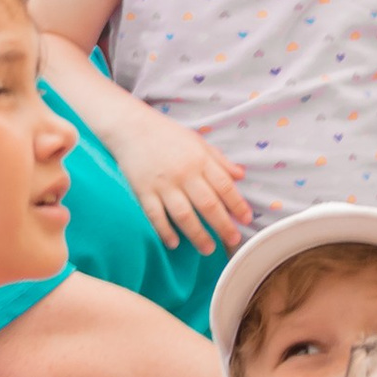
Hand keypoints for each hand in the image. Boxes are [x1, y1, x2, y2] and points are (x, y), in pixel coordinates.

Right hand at [100, 94, 251, 253]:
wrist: (131, 127)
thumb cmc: (167, 134)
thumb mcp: (197, 141)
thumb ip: (219, 160)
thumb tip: (240, 175)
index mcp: (199, 160)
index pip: (224, 186)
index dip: (237, 204)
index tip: (246, 219)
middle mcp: (184, 173)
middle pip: (208, 205)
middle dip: (223, 225)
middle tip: (233, 240)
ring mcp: (163, 184)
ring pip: (184, 215)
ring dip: (198, 235)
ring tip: (208, 249)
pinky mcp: (143, 191)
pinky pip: (156, 216)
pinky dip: (165, 231)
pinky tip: (174, 243)